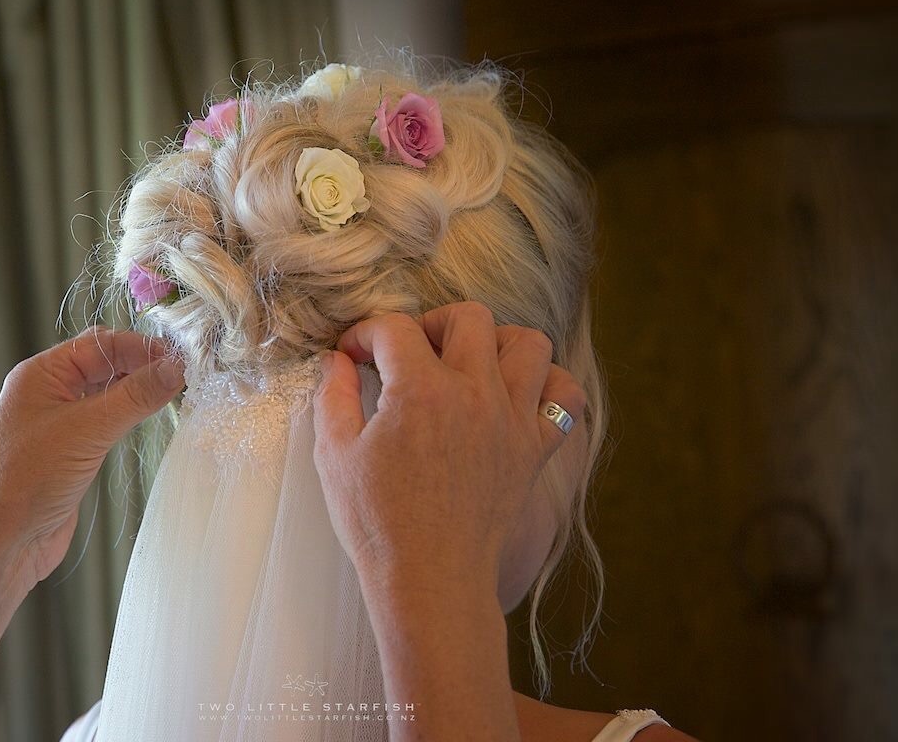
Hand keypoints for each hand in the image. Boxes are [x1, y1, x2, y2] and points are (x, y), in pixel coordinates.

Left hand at [0, 327, 183, 586]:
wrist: (2, 543)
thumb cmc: (26, 480)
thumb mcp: (87, 430)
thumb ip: (134, 396)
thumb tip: (175, 368)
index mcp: (41, 374)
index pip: (99, 344)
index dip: (141, 347)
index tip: (180, 357)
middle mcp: (47, 393)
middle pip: (105, 365)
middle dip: (142, 366)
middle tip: (184, 375)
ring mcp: (58, 423)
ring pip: (107, 393)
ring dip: (138, 391)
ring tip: (175, 393)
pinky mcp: (70, 451)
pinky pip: (106, 422)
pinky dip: (130, 416)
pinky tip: (151, 418)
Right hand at [312, 302, 585, 598]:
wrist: (430, 580)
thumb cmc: (378, 523)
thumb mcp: (334, 455)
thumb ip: (332, 395)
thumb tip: (335, 361)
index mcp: (421, 390)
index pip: (394, 328)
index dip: (365, 333)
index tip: (352, 354)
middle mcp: (474, 394)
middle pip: (469, 317)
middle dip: (432, 323)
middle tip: (410, 352)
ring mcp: (512, 420)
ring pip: (528, 344)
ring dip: (496, 343)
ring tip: (468, 365)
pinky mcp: (534, 450)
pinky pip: (565, 399)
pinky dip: (548, 386)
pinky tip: (517, 396)